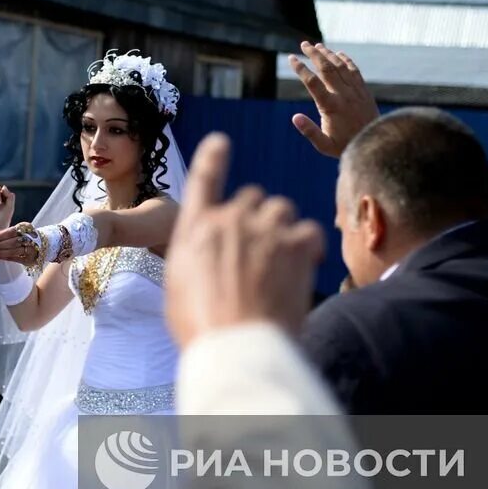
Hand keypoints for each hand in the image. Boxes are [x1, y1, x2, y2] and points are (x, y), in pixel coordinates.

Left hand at [0, 224, 39, 266]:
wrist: (43, 244)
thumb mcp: (19, 230)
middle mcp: (30, 239)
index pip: (10, 232)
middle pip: (11, 242)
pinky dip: (2, 257)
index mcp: (26, 228)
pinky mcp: (28, 259)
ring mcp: (30, 250)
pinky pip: (13, 258)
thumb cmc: (26, 236)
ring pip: (12, 251)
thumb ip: (6, 234)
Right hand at [165, 134, 325, 345]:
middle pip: (251, 196)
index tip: (220, 142)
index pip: (203, 179)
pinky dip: (309, 246)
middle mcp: (229, 218)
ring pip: (281, 209)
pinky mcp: (297, 244)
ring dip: (282, 228)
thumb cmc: (202, 328)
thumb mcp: (178, 289)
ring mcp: (264, 228)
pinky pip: (309, 231)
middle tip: (259, 254)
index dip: (212, 156)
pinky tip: (306, 265)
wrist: (237, 347)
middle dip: (256, 218)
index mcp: (194, 228)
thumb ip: (194, 260)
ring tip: (281, 263)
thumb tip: (209, 258)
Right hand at [288, 41, 378, 157]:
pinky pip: (355, 71)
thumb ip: (310, 131)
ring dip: (328, 54)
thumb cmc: (345, 146)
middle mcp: (344, 95)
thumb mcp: (324, 145)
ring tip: (317, 46)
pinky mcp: (364, 92)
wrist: (374, 144)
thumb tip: (294, 118)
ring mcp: (356, 91)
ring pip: (341, 66)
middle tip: (304, 44)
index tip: (291, 58)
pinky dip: (346, 60)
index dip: (301, 68)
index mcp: (331, 106)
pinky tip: (339, 54)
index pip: (312, 82)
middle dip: (314, 54)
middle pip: (326, 68)